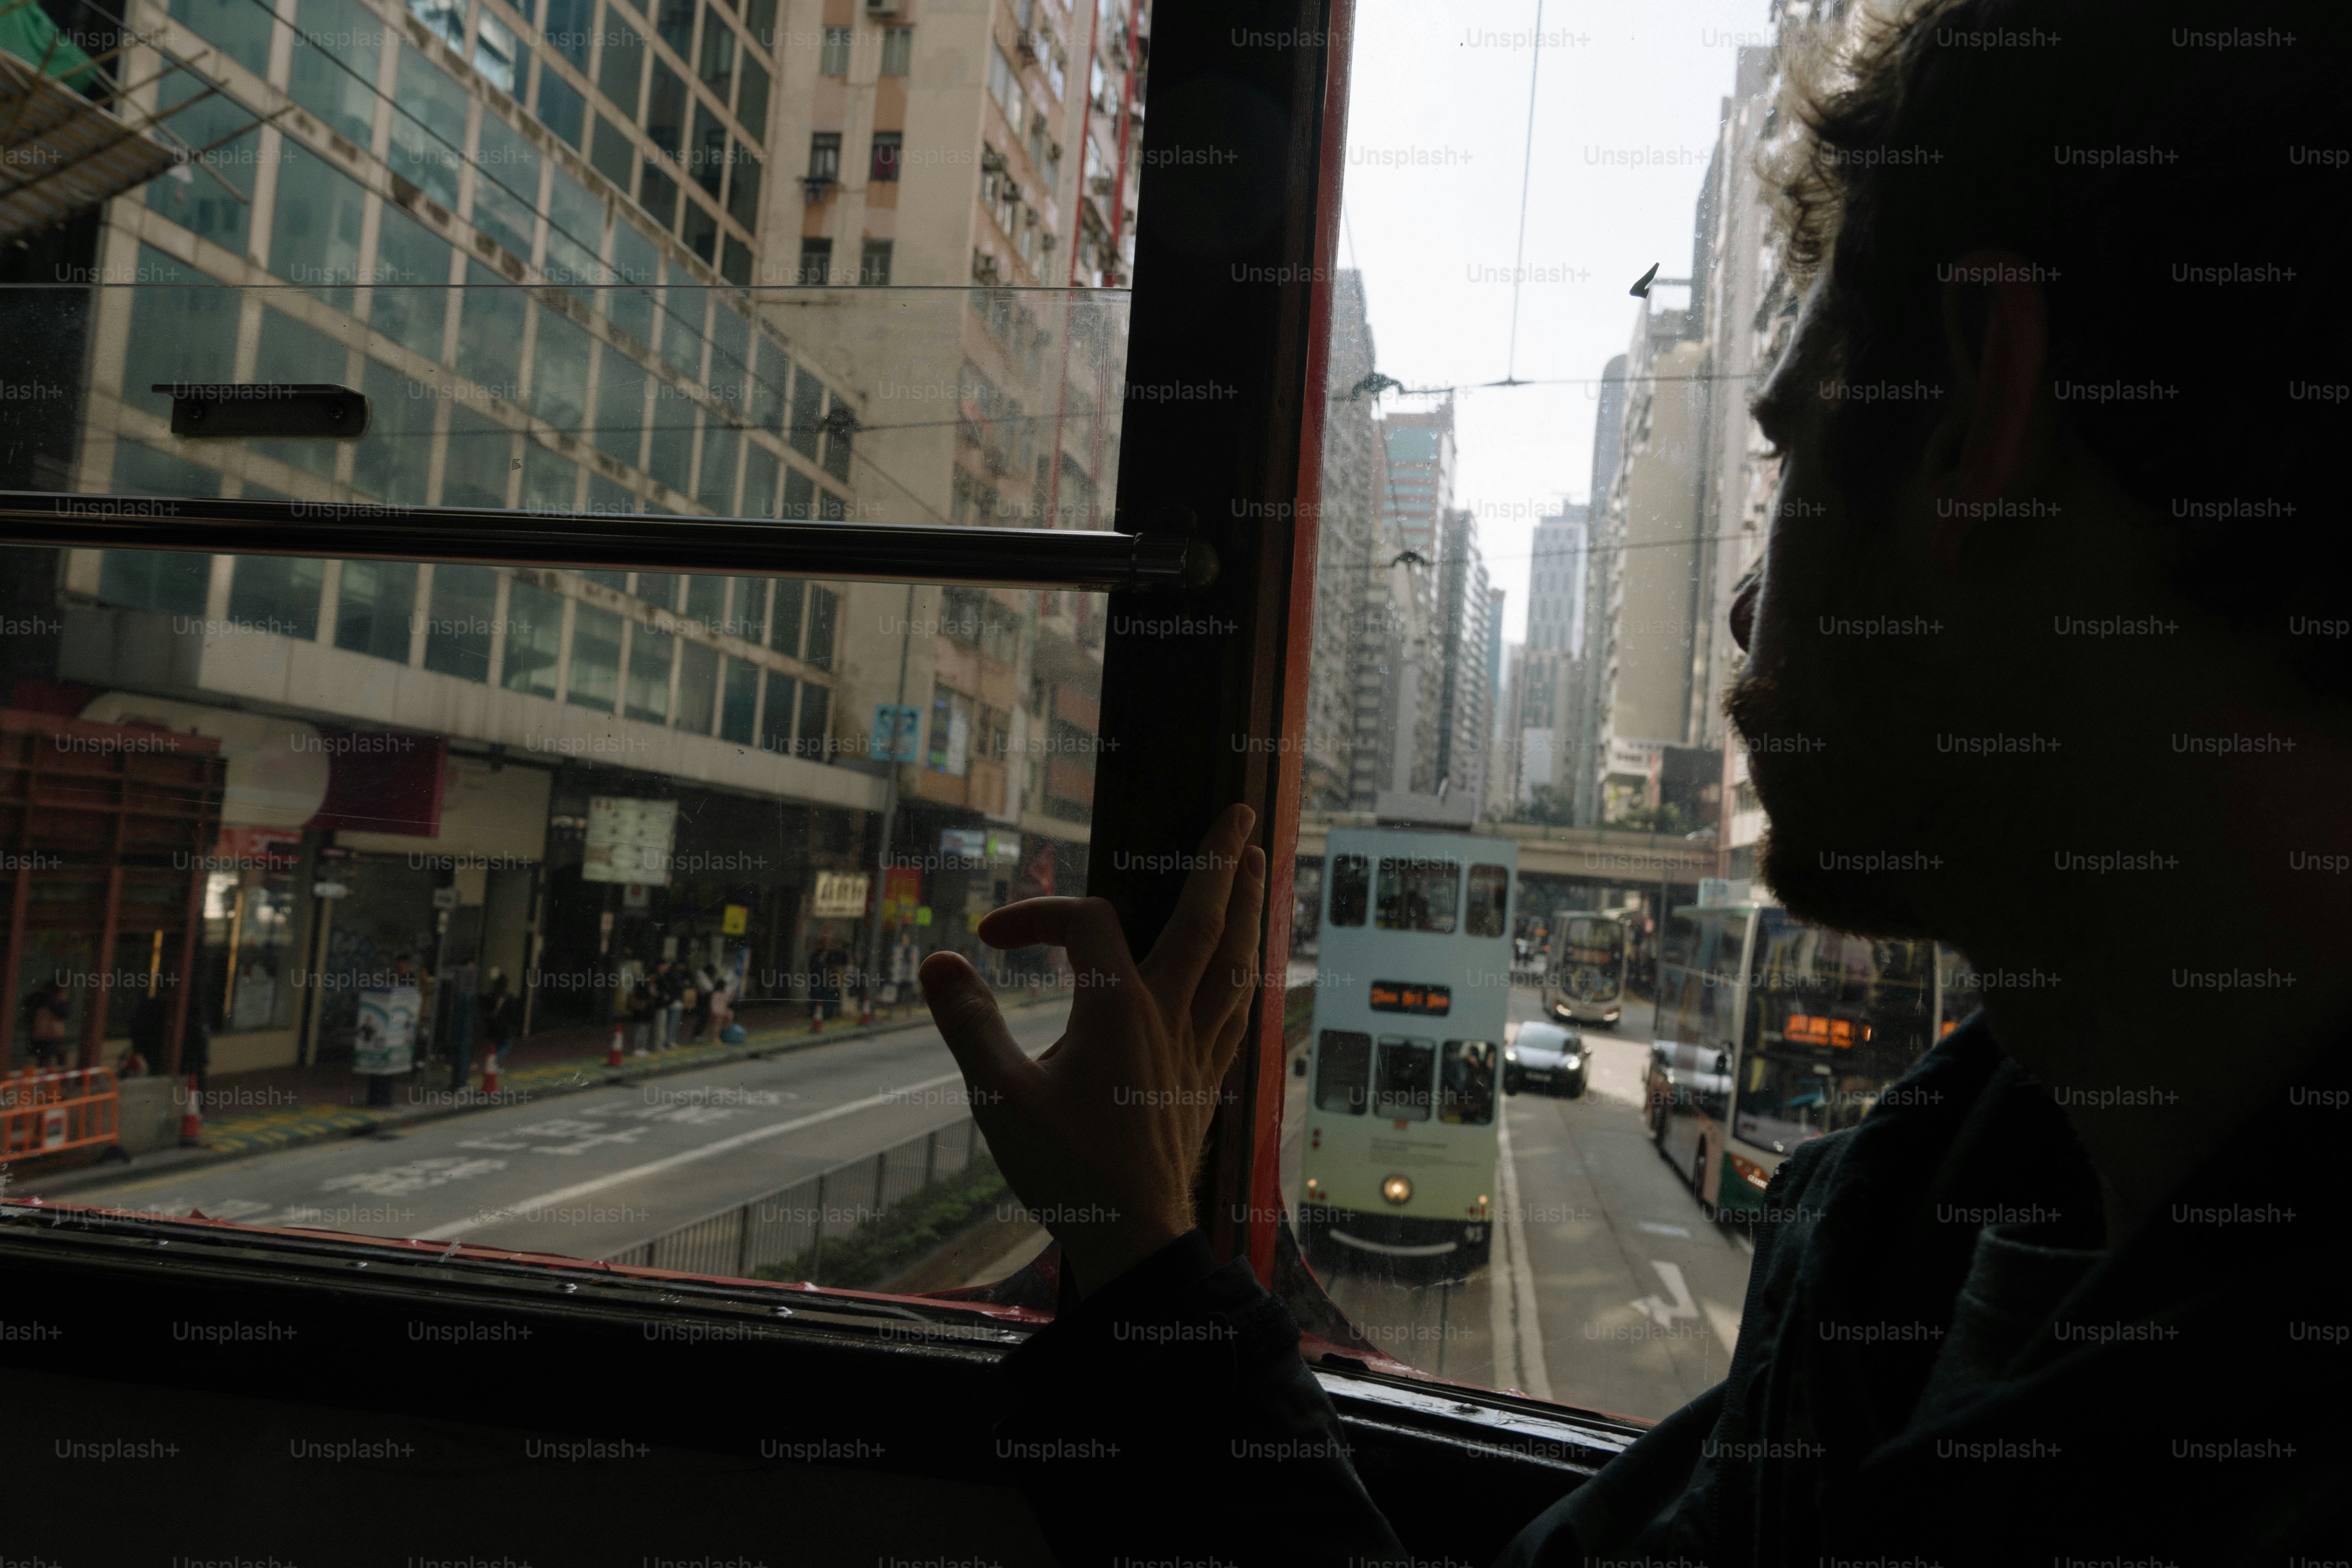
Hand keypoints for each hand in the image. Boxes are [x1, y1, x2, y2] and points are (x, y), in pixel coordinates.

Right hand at [919, 804, 1266, 1297]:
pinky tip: (1247, 969)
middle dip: (1218, 861)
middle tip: (1240, 810)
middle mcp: (1169, 1016)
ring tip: (1256, 867)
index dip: (1037, 914)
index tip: (992, 938)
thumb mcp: (998, 1097)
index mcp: (1118, 1009)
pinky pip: (1237, 1008)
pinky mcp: (1206, 1080)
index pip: (1086, 924)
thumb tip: (937, 961)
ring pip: (1234, 959)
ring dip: (1244, 907)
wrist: (1132, 1239)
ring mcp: (1196, 1048)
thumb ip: (967, 1024)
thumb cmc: (1067, 1171)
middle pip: (1203, 921)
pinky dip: (1244, 972)